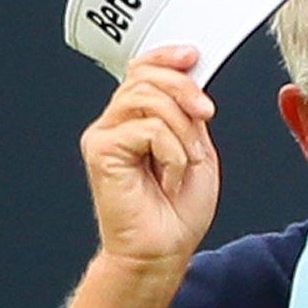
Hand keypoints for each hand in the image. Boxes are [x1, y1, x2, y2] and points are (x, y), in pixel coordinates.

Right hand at [65, 45, 220, 307]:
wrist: (161, 251)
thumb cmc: (177, 211)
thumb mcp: (195, 149)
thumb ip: (188, 114)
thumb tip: (191, 79)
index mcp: (136, 119)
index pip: (143, 69)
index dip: (167, 56)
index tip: (193, 56)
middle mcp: (115, 123)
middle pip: (147, 77)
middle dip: (186, 91)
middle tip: (206, 114)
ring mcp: (104, 135)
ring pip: (149, 99)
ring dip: (183, 130)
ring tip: (187, 163)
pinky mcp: (101, 151)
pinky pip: (147, 128)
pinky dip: (172, 152)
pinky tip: (170, 178)